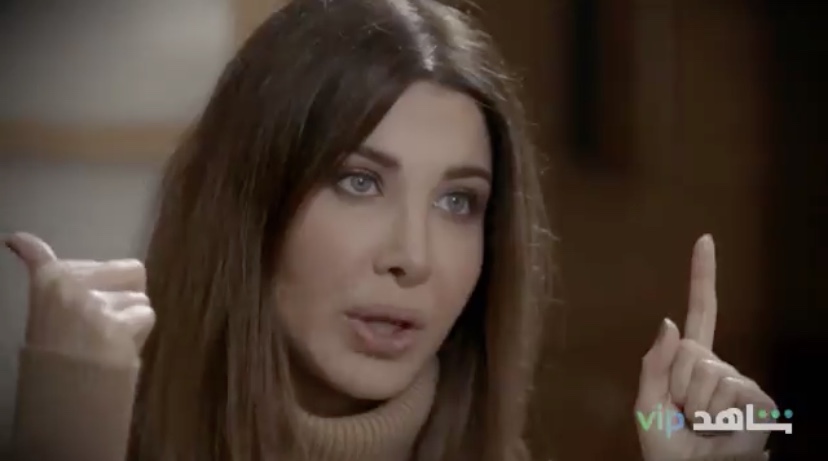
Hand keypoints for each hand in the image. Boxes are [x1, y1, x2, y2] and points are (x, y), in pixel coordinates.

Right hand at [4, 232, 154, 366]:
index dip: (30, 249)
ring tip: (109, 339)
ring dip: (132, 317)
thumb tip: (19, 240)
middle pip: (128, 270)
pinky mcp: (119, 323)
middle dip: (125, 291)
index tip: (16, 241)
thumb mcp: (46, 316)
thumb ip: (50, 279)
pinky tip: (119, 348)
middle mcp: (71, 286)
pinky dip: (139, 332)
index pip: (39, 257)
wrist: (67, 393)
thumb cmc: (58, 359)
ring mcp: (96, 304)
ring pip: (140, 298)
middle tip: (105, 319)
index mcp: (47, 283)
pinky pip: (146, 315)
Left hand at [635, 235, 774, 459]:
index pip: (699, 312)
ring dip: (695, 405)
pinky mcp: (757, 400)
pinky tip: (722, 429)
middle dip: (677, 385)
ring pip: (708, 372)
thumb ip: (653, 364)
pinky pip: (729, 391)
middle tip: (683, 414)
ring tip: (702, 425)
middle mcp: (718, 365)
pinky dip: (716, 416)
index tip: (705, 239)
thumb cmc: (667, 445)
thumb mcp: (647, 405)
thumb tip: (668, 320)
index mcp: (689, 362)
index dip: (702, 276)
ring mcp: (740, 381)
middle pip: (690, 350)